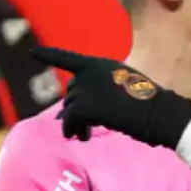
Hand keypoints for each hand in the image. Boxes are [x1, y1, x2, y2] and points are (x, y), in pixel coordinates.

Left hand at [30, 46, 190, 147]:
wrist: (158, 113)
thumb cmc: (147, 104)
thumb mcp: (122, 86)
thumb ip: (98, 92)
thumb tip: (66, 114)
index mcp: (101, 64)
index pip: (69, 59)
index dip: (49, 56)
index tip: (32, 53)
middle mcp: (91, 71)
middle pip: (71, 91)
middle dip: (75, 109)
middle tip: (84, 129)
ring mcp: (88, 86)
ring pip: (69, 107)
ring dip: (74, 122)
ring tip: (84, 135)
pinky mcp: (86, 104)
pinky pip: (69, 119)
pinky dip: (71, 129)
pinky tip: (79, 137)